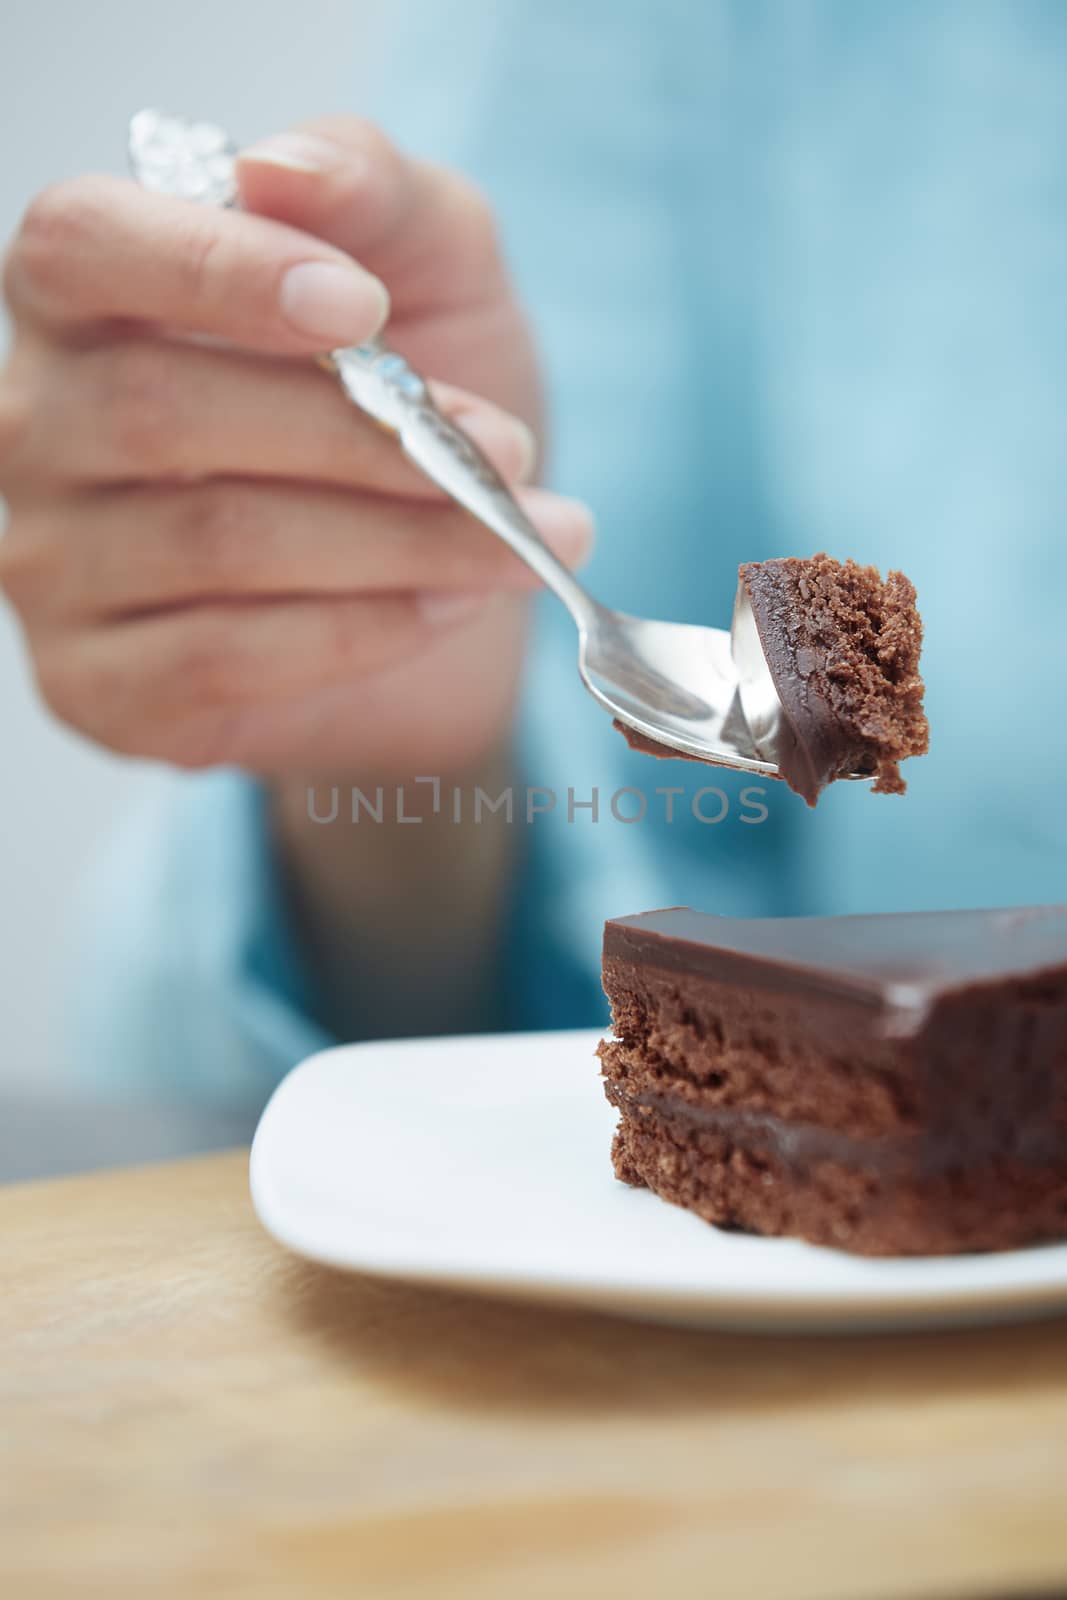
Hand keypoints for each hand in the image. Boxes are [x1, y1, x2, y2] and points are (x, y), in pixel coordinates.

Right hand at [0, 118, 592, 779]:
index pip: (85, 248)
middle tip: (504, 450)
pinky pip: (224, 658)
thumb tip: (284, 170)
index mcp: (86, 298)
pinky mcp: (102, 688)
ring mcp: (53, 568)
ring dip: (398, 541)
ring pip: (216, 541)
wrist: (443, 591)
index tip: (361, 306)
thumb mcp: (431, 273)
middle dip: (362, 435)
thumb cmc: (416, 414)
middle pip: (161, 410)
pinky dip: (362, 633)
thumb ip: (369, 191)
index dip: (216, 270)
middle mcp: (37, 428)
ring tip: (519, 537)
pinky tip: (447, 609)